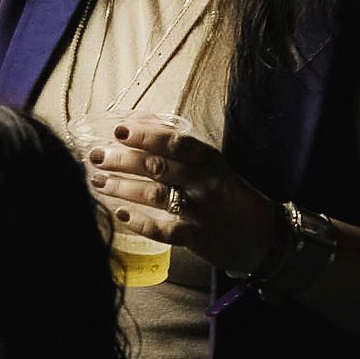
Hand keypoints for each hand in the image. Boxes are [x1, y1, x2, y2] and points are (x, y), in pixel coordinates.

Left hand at [85, 117, 274, 278]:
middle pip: (159, 167)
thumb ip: (178, 145)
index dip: (147, 135)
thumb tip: (139, 121)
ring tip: (97, 181)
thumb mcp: (212, 164)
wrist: (263, 235)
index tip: (119, 130)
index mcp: (210, 160)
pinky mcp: (196, 237)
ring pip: (156, 195)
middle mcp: (205, 183)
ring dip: (123, 187)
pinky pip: (164, 230)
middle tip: (96, 156)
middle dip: (123, 160)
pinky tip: (120, 214)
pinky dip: (141, 222)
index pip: (176, 143)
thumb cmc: (230, 193)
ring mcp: (201, 211)